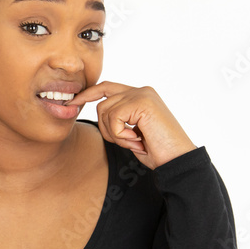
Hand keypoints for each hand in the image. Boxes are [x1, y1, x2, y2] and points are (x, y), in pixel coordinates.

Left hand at [66, 81, 196, 168]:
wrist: (177, 161)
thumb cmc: (158, 151)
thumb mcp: (133, 132)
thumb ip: (119, 118)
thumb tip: (100, 115)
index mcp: (139, 95)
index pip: (106, 88)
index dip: (87, 94)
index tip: (72, 102)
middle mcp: (141, 90)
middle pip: (102, 102)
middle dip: (106, 128)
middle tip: (127, 142)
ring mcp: (142, 95)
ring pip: (105, 112)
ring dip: (116, 135)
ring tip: (136, 142)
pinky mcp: (142, 103)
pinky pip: (114, 119)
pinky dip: (121, 136)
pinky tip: (138, 141)